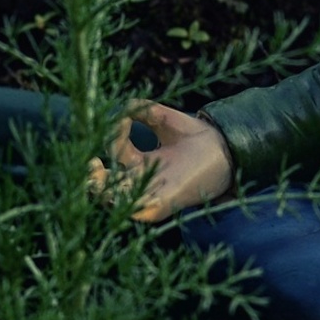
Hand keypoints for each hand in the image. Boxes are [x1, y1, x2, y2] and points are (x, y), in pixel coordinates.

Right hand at [87, 103, 233, 222]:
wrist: (229, 149)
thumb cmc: (201, 137)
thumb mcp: (165, 118)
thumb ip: (142, 110)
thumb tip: (122, 109)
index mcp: (144, 164)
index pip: (117, 153)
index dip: (114, 135)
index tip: (125, 119)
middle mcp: (146, 182)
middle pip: (108, 188)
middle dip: (92, 180)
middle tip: (89, 164)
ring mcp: (153, 196)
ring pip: (117, 203)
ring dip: (101, 191)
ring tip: (95, 172)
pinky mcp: (164, 205)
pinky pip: (138, 211)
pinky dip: (126, 200)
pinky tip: (120, 184)